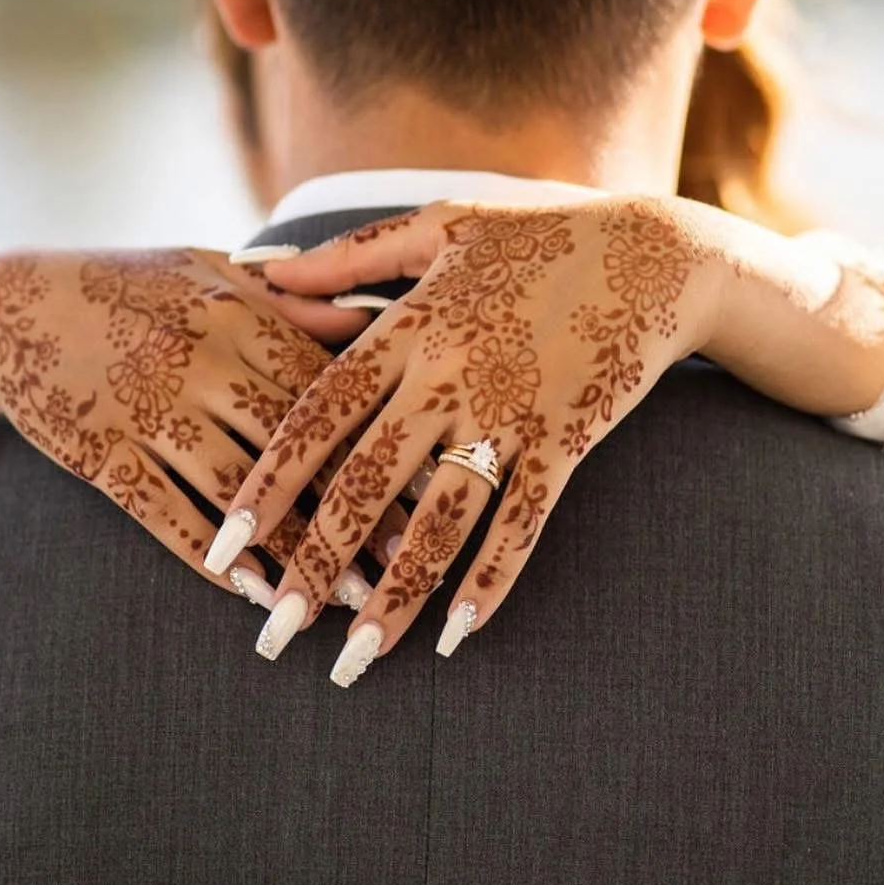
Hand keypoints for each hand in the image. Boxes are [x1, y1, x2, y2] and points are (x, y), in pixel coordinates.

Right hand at [0, 248, 401, 609]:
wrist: (8, 302)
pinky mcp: (102, 453)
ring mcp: (149, 409)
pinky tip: (253, 593)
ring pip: (239, 490)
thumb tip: (374, 314)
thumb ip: (292, 300)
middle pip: (299, 447)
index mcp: (240, 314)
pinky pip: (166, 513)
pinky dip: (212, 556)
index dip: (386, 440)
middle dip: (359, 510)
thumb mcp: (211, 272)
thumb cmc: (129, 284)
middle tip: (412, 564)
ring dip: (296, 551)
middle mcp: (203, 361)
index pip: (332, 387)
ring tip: (346, 600)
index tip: (440, 485)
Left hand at [206, 198, 729, 681]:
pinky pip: (523, 522)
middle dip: (316, 564)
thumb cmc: (538, 233)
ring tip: (353, 660)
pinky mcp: (567, 441)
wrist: (656, 252)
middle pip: (367, 484)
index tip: (228, 546)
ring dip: (396, 595)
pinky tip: (459, 635)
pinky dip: (492, 579)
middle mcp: (451, 377)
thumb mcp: (439, 224)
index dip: (270, 483)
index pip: (320, 415)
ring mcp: (512, 414)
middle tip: (273, 632)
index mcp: (410, 327)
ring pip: (439, 521)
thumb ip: (348, 256)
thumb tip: (261, 273)